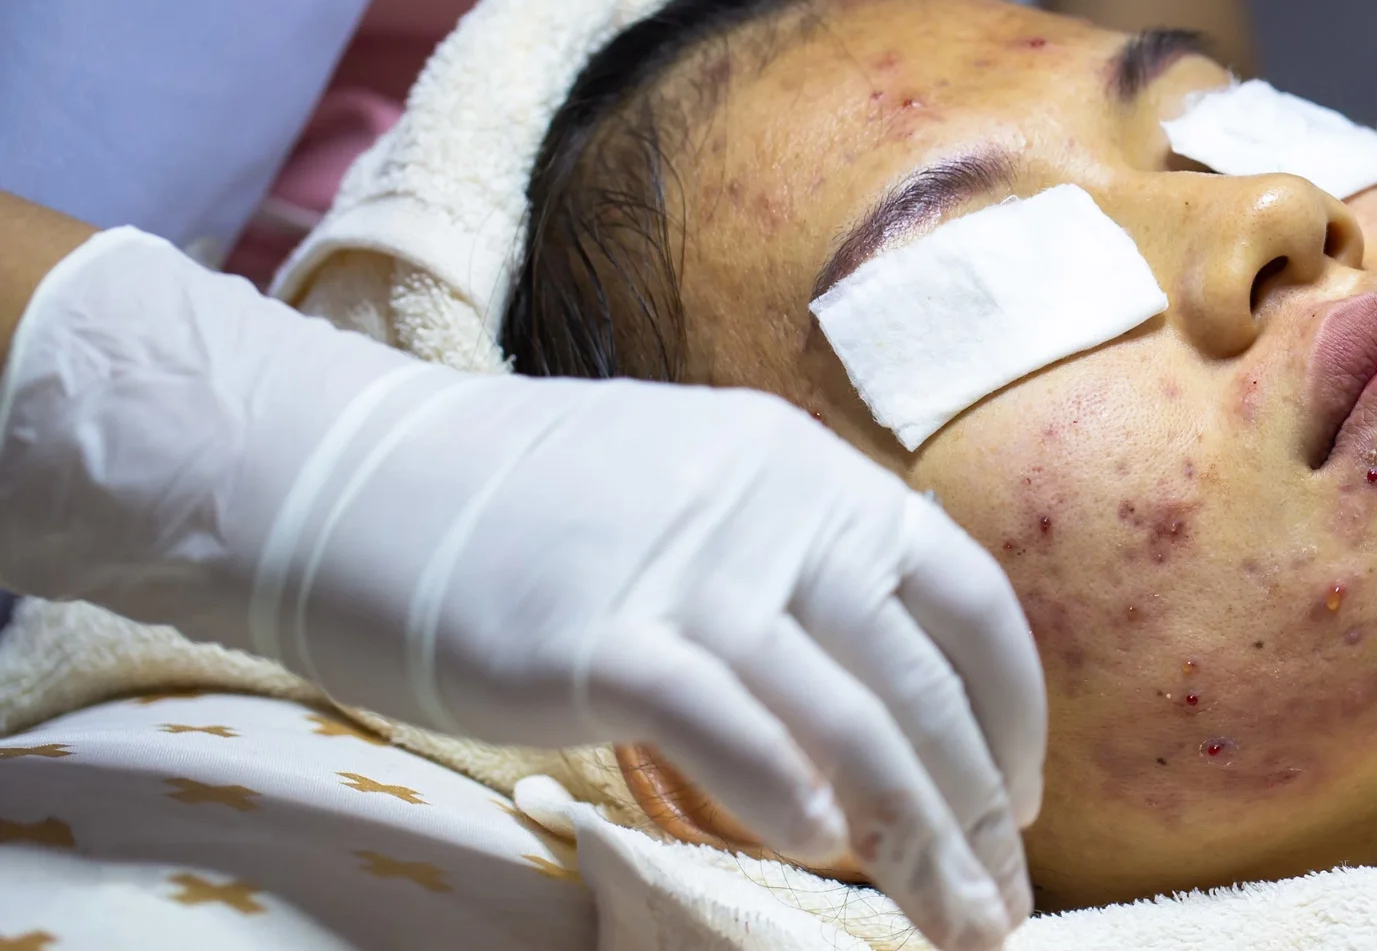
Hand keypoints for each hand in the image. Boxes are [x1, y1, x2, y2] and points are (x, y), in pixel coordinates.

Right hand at [0, 230, 1041, 950]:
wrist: (356, 482)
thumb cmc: (529, 510)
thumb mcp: (699, 491)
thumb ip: (795, 565)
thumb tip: (887, 685)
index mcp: (807, 471)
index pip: (964, 593)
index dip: (1011, 705)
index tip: (1020, 794)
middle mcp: (772, 509)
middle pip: (920, 679)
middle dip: (976, 806)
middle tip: (997, 902)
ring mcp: (687, 571)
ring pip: (850, 720)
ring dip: (914, 837)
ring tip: (944, 918)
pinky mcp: (600, 637)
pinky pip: (729, 727)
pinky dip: (788, 796)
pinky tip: (815, 850)